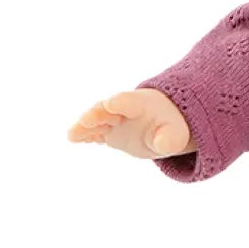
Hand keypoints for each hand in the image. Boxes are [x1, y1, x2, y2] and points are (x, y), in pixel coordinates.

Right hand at [67, 88, 192, 159]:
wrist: (160, 124)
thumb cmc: (169, 127)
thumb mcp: (176, 135)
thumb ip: (169, 140)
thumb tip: (162, 146)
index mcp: (141, 104)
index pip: (130, 101)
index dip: (121, 102)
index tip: (111, 103)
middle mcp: (123, 110)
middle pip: (107, 109)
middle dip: (97, 114)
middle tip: (86, 121)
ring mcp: (112, 120)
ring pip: (96, 120)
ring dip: (84, 127)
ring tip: (72, 135)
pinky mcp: (107, 131)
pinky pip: (94, 132)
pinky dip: (85, 135)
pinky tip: (75, 139)